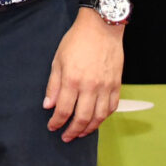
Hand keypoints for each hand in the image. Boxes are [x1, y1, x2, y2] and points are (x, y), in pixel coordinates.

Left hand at [43, 9, 124, 140]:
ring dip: (89, 128)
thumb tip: (48, 105)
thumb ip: (53, 85)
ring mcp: (106, 87)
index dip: (57, 122)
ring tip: (81, 133)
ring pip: (99, 117)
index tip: (52, 127)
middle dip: (72, 131)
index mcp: (72, 80)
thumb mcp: (57, 60)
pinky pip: (112, 107)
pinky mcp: (117, 85)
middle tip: (66, 137)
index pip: (63, 110)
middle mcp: (90, 87)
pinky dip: (104, 117)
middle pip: (82, 118)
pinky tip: (97, 120)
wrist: (101, 28)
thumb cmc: (76, 41)